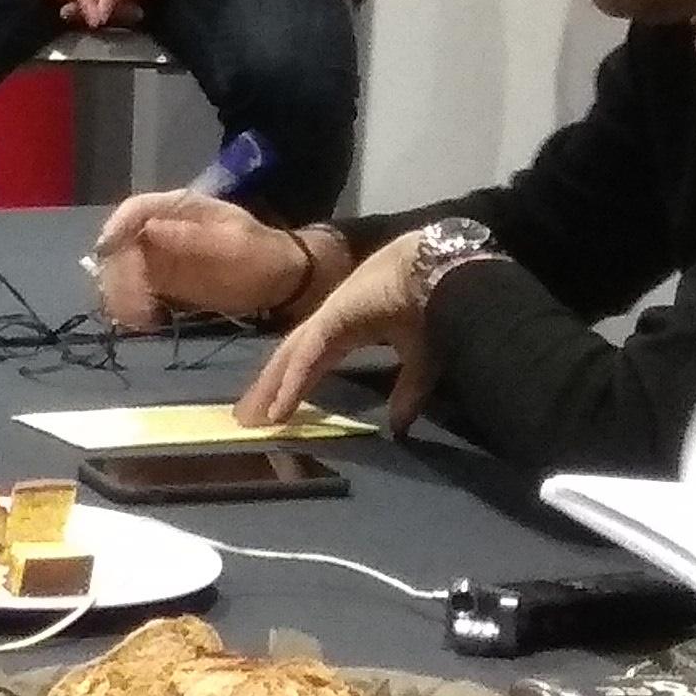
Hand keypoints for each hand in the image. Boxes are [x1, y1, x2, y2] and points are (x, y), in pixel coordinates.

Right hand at [89, 190, 312, 331]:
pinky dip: (130, 307)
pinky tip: (146, 321)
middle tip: (137, 304)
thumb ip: (192, 238)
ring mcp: (156, 255)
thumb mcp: (234, 243)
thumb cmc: (262, 255)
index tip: (108, 254)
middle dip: (120, 274)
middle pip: (120, 245)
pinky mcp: (159, 281)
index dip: (116, 229)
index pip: (134, 211)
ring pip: (119, 271)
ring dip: (121, 294)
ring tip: (144, 318)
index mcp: (178, 208)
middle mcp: (159, 228)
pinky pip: (132, 292)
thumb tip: (151, 231)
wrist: (282, 281)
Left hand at [234, 234, 436, 431]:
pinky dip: (294, 379)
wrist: (448, 271)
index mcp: (347, 329)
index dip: (291, 387)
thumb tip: (399, 424)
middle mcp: (330, 322)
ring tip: (252, 418)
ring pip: (291, 358)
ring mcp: (329, 316)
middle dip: (268, 389)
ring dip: (271, 388)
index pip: (309, 362)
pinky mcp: (334, 315)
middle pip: (290, 361)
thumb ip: (408, 391)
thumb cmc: (435, 304)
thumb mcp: (421, 360)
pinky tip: (280, 404)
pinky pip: (309, 354)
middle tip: (247, 420)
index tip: (276, 415)